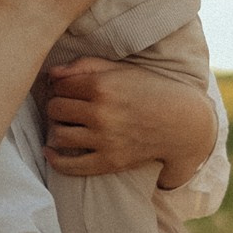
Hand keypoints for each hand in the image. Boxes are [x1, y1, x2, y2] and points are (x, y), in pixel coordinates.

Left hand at [41, 57, 218, 188]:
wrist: (181, 122)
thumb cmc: (150, 90)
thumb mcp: (121, 70)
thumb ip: (85, 66)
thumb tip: (51, 74)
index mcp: (102, 86)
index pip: (60, 86)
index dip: (62, 87)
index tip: (71, 90)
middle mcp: (101, 113)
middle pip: (55, 109)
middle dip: (58, 106)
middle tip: (68, 107)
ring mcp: (105, 140)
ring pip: (59, 134)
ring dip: (58, 128)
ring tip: (67, 125)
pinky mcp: (109, 162)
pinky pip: (70, 166)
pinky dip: (54, 159)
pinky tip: (51, 151)